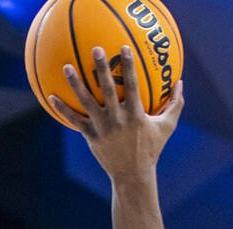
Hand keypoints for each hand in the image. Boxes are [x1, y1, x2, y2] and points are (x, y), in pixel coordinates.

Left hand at [49, 44, 183, 179]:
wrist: (133, 175)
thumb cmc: (151, 149)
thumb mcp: (166, 127)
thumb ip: (175, 104)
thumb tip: (180, 82)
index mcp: (135, 115)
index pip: (133, 86)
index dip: (129, 67)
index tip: (124, 48)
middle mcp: (117, 120)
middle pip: (108, 90)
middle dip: (102, 69)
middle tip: (96, 49)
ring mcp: (103, 128)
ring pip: (87, 103)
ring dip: (76, 84)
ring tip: (67, 67)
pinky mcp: (91, 137)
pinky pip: (75, 121)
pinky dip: (63, 109)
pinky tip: (51, 96)